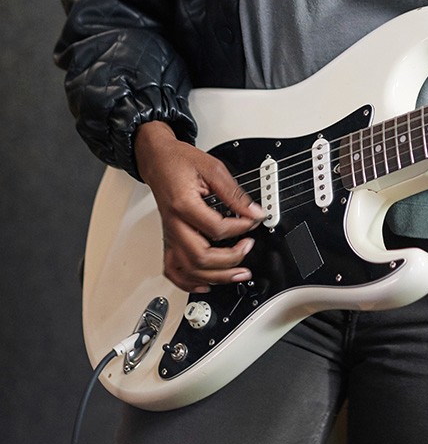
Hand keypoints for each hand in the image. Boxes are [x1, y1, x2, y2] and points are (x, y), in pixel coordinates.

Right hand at [134, 120, 265, 291]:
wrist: (157, 160)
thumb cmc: (179, 162)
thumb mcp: (213, 168)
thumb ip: (234, 193)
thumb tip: (254, 211)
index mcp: (183, 205)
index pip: (216, 228)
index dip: (240, 228)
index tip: (253, 221)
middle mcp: (174, 225)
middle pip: (200, 257)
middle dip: (229, 260)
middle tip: (248, 248)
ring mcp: (170, 235)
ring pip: (188, 270)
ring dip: (215, 277)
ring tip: (237, 273)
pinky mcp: (168, 239)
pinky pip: (173, 269)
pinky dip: (188, 283)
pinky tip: (205, 283)